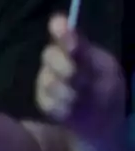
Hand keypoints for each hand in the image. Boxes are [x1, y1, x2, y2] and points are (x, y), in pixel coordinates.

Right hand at [37, 14, 126, 142]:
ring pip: (47, 80)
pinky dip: (59, 106)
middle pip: (50, 55)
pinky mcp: (43, 100)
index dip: (60, 31)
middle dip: (61, 65)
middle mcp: (57, 61)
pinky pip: (45, 101)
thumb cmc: (107, 92)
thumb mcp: (106, 71)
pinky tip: (70, 111)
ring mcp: (47, 80)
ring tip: (77, 99)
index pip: (63, 33)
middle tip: (72, 75)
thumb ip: (86, 54)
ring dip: (63, 90)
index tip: (61, 27)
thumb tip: (70, 35)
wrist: (103, 123)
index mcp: (76, 49)